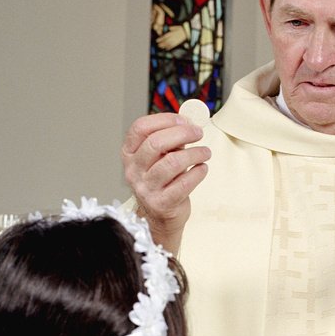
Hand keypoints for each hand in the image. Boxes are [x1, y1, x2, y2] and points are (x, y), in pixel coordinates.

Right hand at [121, 113, 210, 252]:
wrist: (161, 216)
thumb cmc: (163, 181)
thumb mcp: (159, 158)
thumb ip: (170, 140)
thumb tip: (190, 121)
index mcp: (129, 154)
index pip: (140, 128)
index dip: (164, 120)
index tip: (184, 120)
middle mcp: (133, 171)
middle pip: (155, 143)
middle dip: (182, 134)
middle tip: (198, 133)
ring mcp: (145, 189)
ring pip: (172, 162)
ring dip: (194, 153)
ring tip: (205, 152)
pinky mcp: (161, 203)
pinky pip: (184, 183)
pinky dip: (198, 172)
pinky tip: (203, 168)